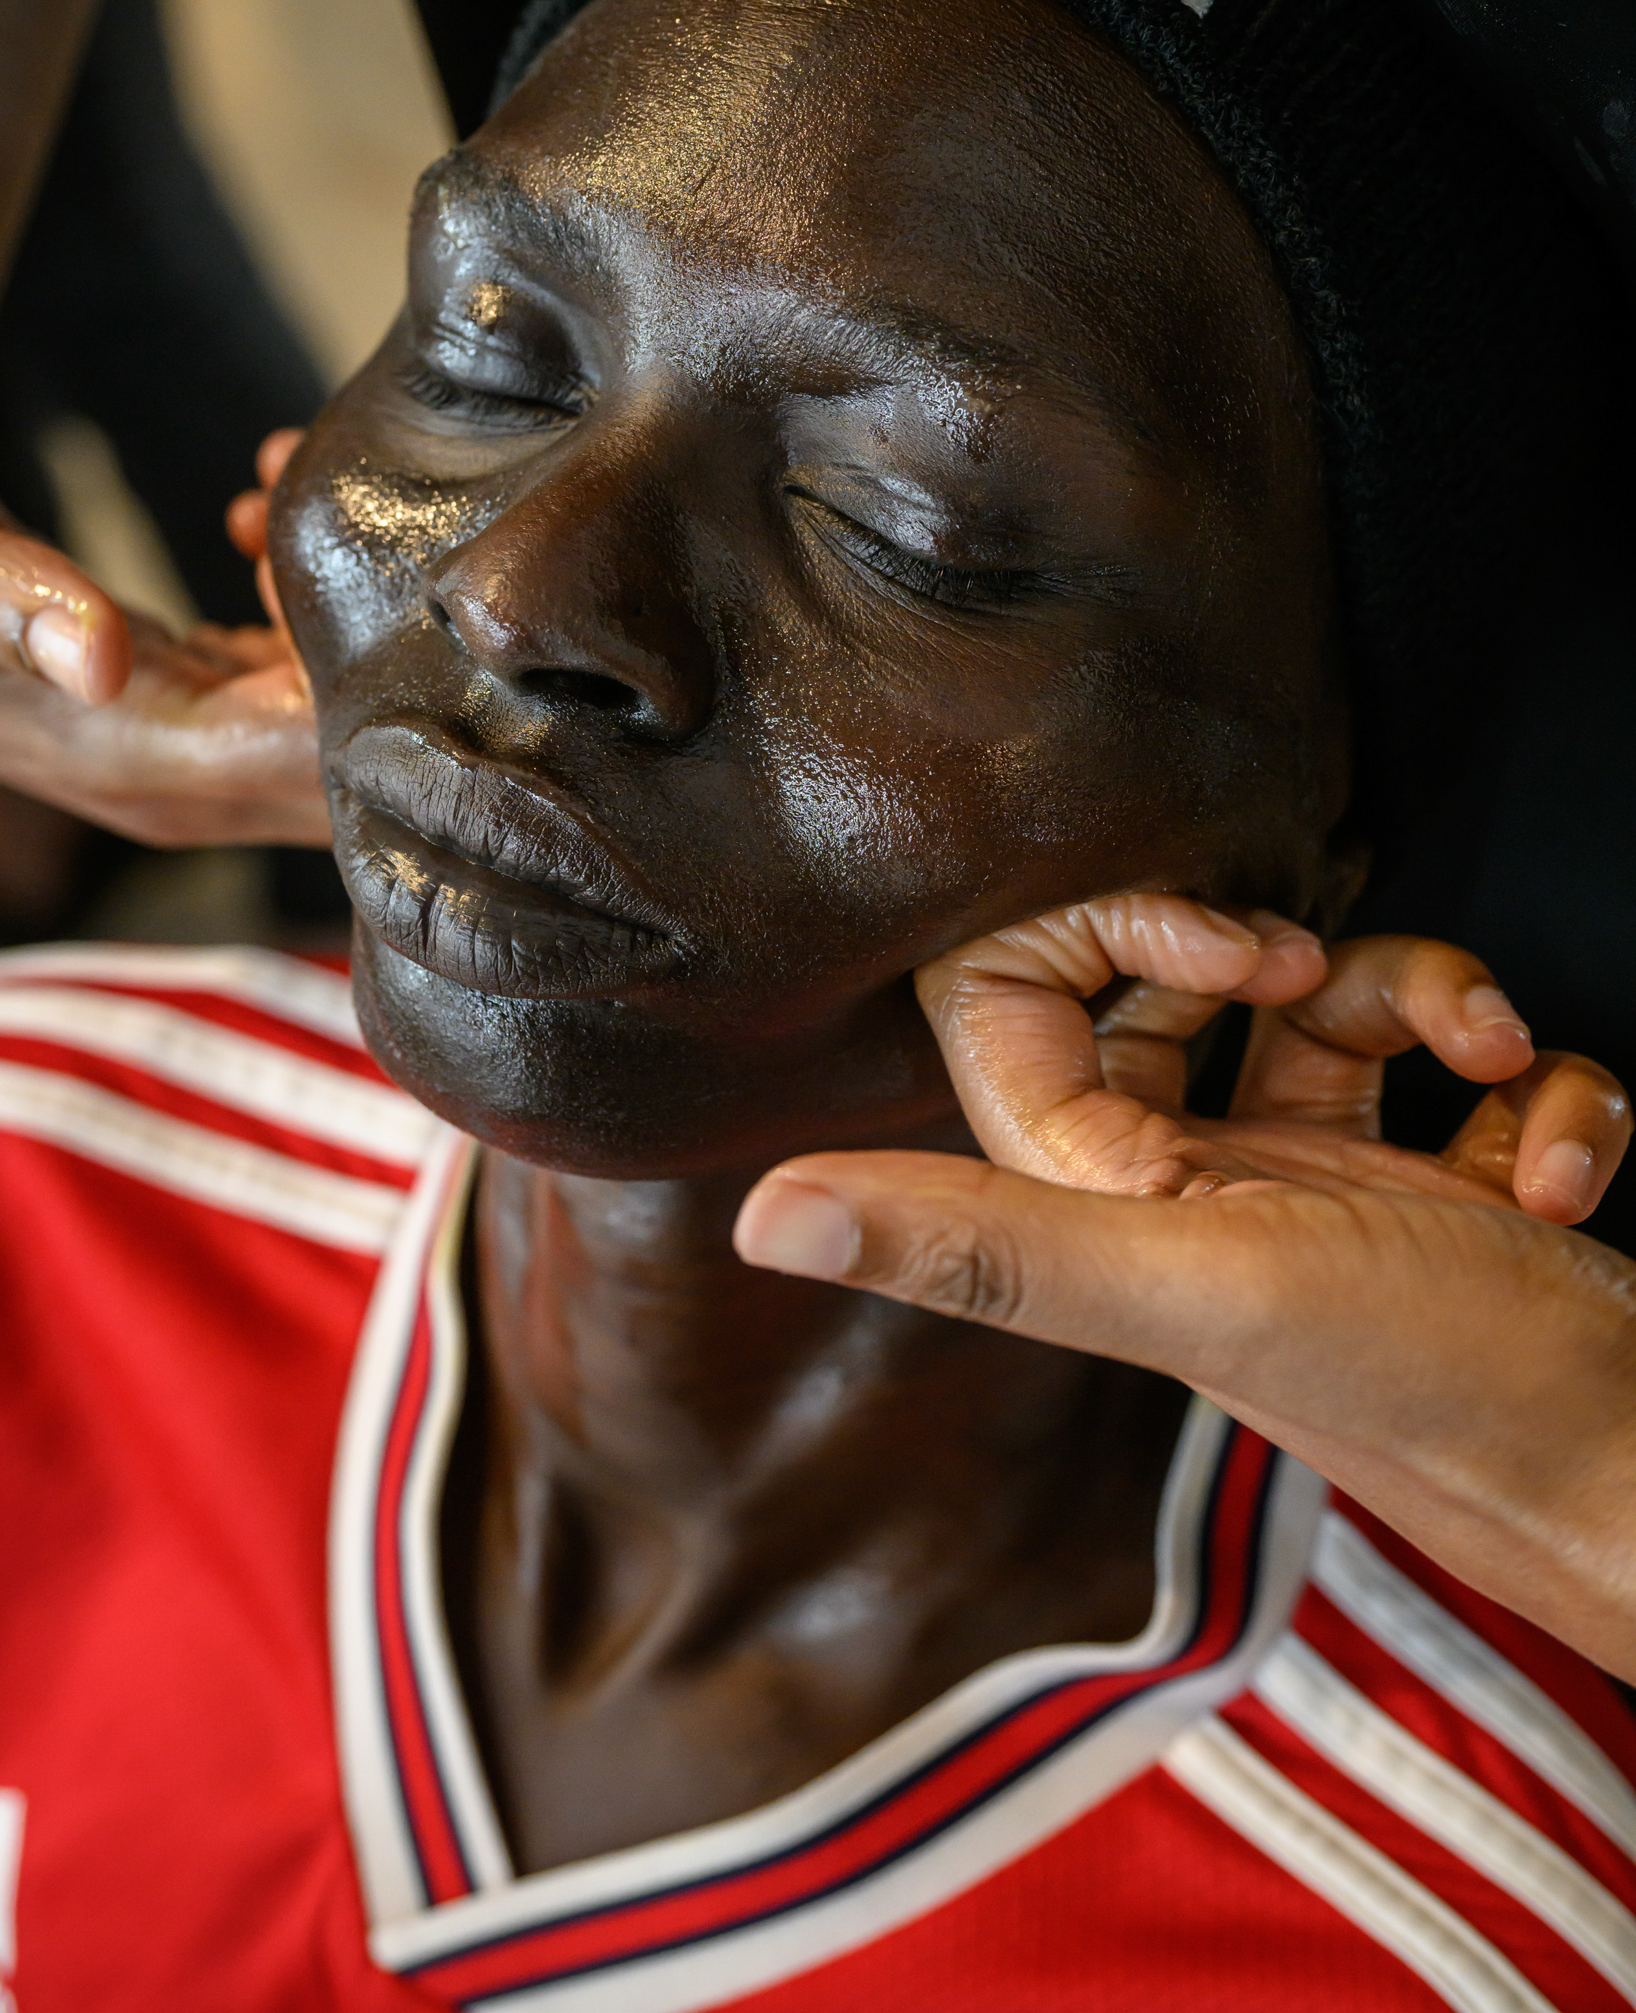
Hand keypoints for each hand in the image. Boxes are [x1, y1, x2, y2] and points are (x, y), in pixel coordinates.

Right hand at [0, 432, 327, 846]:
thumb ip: (5, 606)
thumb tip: (93, 656)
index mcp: (146, 771)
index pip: (322, 765)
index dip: (364, 674)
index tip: (335, 569)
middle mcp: (185, 785)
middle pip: (360, 766)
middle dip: (381, 650)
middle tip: (341, 530)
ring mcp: (193, 754)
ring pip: (338, 723)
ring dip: (342, 614)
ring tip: (285, 496)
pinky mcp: (194, 706)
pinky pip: (292, 681)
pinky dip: (300, 605)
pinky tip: (255, 522)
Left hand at [735, 897, 1635, 1678]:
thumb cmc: (1430, 1384)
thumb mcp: (1199, 1283)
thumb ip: (987, 1243)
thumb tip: (762, 1214)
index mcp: (1111, 1200)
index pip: (1018, 1010)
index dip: (1102, 934)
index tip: (1225, 953)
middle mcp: (1202, 1189)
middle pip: (1190, 991)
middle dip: (1298, 955)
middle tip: (1329, 980)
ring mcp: (1328, 1191)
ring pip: (1346, 1009)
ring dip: (1441, 1000)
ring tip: (1501, 1059)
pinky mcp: (1446, 1197)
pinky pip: (1472, 1077)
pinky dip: (1545, 1096)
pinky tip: (1562, 1171)